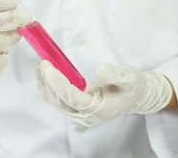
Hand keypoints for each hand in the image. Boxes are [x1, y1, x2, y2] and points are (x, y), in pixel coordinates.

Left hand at [36, 61, 172, 126]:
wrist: (135, 97)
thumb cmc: (133, 87)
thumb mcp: (130, 78)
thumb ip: (116, 74)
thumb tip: (99, 69)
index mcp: (100, 110)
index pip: (73, 98)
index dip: (59, 83)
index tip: (49, 68)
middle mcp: (86, 116)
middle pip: (60, 101)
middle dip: (48, 82)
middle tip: (43, 62)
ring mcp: (79, 114)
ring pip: (56, 102)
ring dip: (45, 84)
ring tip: (42, 65)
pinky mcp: (74, 108)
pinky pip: (56, 100)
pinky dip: (48, 87)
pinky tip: (44, 75)